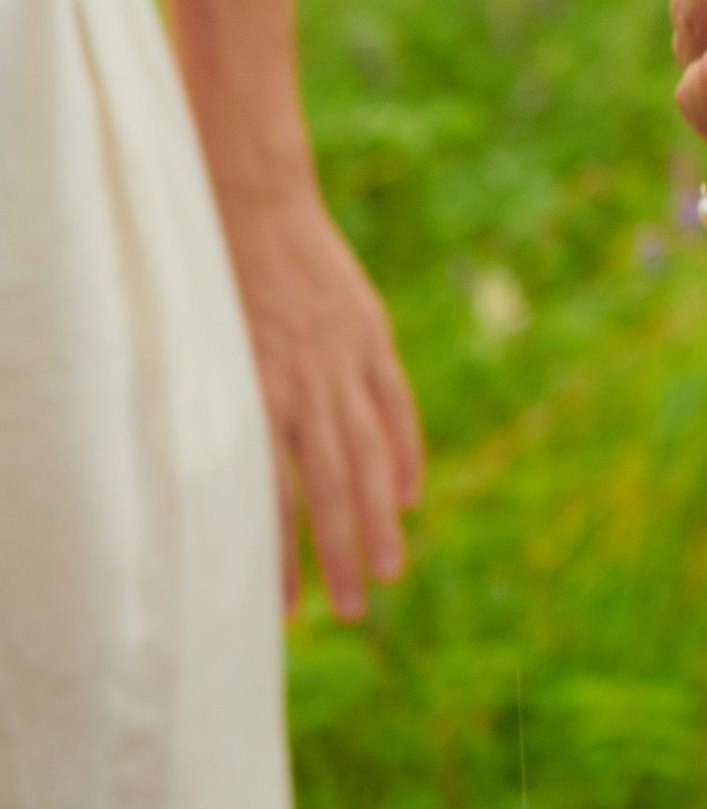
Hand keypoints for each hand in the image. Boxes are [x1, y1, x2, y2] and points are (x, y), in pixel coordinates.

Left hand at [227, 174, 422, 620]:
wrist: (246, 196)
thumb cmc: (205, 277)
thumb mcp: (196, 351)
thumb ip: (219, 413)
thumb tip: (218, 489)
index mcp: (253, 392)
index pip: (270, 497)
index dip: (277, 557)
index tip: (279, 611)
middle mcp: (302, 384)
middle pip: (329, 487)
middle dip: (341, 554)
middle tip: (355, 612)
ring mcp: (342, 359)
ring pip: (367, 454)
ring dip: (379, 517)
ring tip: (389, 568)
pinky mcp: (369, 333)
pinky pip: (393, 405)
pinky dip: (405, 450)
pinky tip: (409, 493)